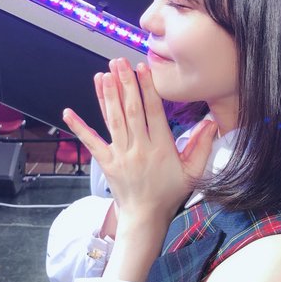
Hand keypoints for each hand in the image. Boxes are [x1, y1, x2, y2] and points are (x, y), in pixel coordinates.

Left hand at [63, 58, 217, 227]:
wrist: (145, 219)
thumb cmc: (170, 194)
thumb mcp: (193, 172)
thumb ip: (203, 146)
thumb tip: (212, 122)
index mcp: (161, 148)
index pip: (153, 112)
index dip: (147, 88)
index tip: (142, 69)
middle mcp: (139, 149)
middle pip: (131, 111)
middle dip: (125, 84)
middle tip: (119, 62)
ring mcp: (120, 155)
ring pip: (113, 121)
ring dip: (107, 96)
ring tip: (103, 74)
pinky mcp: (106, 163)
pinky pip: (91, 142)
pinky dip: (79, 127)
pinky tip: (68, 112)